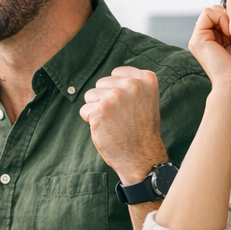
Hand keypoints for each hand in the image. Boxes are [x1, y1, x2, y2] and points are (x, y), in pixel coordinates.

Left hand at [79, 67, 168, 183]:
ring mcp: (115, 96)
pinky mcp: (100, 110)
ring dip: (97, 109)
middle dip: (105, 99)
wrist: (142, 156)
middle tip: (120, 117)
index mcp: (146, 79)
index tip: (128, 106)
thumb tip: (112, 76)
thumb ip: (132, 84)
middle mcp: (132, 84)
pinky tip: (106, 129)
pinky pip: (84, 110)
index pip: (116, 73)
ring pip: (90, 95)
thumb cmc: (141, 130)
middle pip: (101, 83)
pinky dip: (91, 121)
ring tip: (113, 122)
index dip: (117, 90)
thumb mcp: (146, 99)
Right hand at [188, 5, 230, 97]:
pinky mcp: (197, 39)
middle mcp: (205, 40)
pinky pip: (207, 12)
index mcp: (215, 42)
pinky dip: (221, 17)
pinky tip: (228, 32)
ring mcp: (199, 40)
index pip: (223, 17)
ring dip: (227, 18)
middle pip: (218, 12)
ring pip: (212, 10)